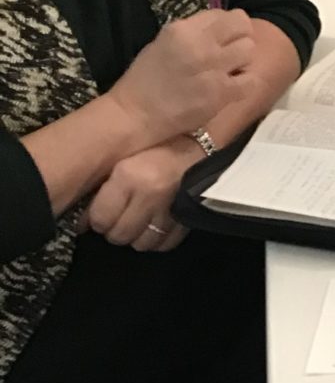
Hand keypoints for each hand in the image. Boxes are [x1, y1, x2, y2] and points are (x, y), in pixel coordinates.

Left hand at [85, 137, 199, 251]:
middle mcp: (150, 196)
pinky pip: (166, 244)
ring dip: (134, 237)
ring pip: (142, 243)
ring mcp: (172, 209)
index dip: (94, 220)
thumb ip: (101, 186)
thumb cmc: (156, 143)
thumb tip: (82, 220)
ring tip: (134, 223)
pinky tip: (152, 228)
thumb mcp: (124, 156)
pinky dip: (156, 240)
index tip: (97, 215)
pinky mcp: (188, 217)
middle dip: (112, 230)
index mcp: (130, 176)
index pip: (100, 218)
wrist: (202, 139)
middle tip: (114, 219)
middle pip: (119, 235)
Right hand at [109, 10, 255, 148]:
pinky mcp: (221, 92)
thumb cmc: (145, 80)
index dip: (227, 25)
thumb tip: (220, 29)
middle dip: (241, 37)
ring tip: (231, 70)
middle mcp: (200, 44)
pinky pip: (251, 80)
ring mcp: (213, 68)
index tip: (223, 37)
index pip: (222, 14)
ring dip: (243, 60)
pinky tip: (234, 88)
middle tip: (232, 52)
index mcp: (182, 29)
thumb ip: (192, 33)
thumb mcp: (163, 43)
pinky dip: (246, 84)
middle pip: (242, 27)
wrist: (134, 114)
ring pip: (249, 51)